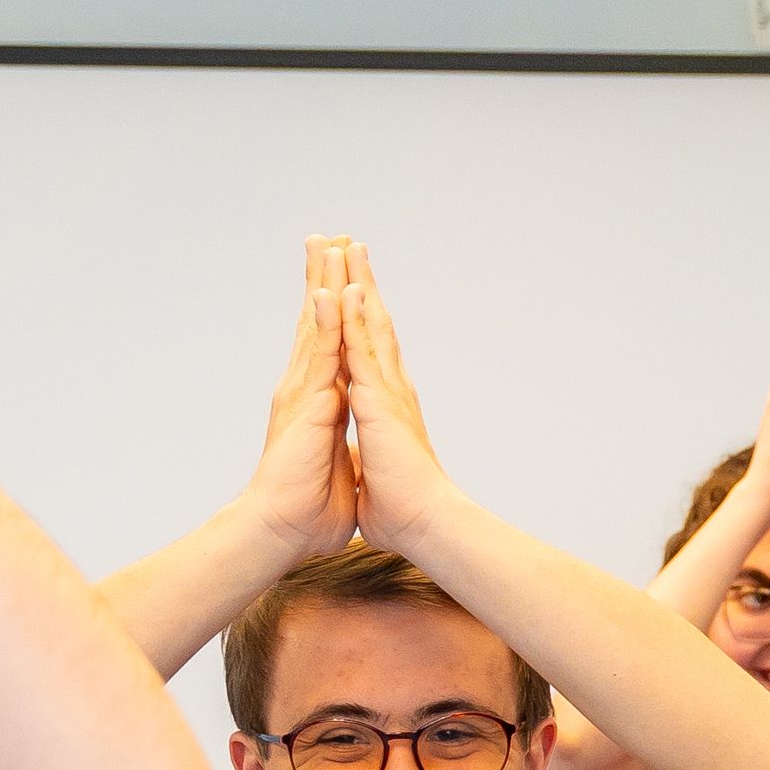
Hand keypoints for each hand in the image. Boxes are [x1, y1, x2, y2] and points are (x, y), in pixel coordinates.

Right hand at [233, 262, 358, 563]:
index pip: (328, 341)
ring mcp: (304, 391)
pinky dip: (323, 322)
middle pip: (316, 320)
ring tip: (326, 243)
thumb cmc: (308, 507)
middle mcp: (306, 386)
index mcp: (317, 398)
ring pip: (315, 325)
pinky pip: (319, 354)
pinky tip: (325, 291)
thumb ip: (336, 441)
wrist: (285, 529)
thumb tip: (345, 439)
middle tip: (329, 235)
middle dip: (324, 277)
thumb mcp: (332, 461)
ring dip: (322, 283)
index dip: (335, 306)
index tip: (343, 270)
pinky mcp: (308, 403)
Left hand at [338, 268, 457, 539]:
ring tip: (349, 248)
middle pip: (373, 324)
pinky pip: (362, 349)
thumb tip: (372, 463)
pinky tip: (348, 287)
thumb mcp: (377, 471)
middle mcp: (391, 389)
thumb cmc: (403, 509)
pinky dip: (354, 317)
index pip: (369, 351)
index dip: (359, 316)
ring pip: (370, 325)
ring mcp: (387, 390)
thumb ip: (374, 455)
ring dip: (359, 284)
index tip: (350, 285)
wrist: (422, 524)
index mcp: (386, 405)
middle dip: (361, 283)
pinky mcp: (378, 400)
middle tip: (351, 245)